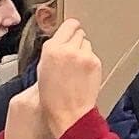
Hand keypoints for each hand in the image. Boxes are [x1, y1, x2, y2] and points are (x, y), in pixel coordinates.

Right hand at [34, 19, 103, 138]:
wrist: (69, 113)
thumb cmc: (53, 98)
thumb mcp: (43, 70)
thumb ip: (52, 51)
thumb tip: (62, 41)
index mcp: (51, 49)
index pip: (68, 25)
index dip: (70, 30)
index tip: (71, 33)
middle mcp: (67, 49)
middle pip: (78, 33)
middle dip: (76, 42)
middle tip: (73, 57)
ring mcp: (82, 55)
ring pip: (87, 44)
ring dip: (83, 52)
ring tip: (77, 69)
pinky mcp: (94, 63)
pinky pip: (93, 55)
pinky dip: (90, 62)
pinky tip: (83, 75)